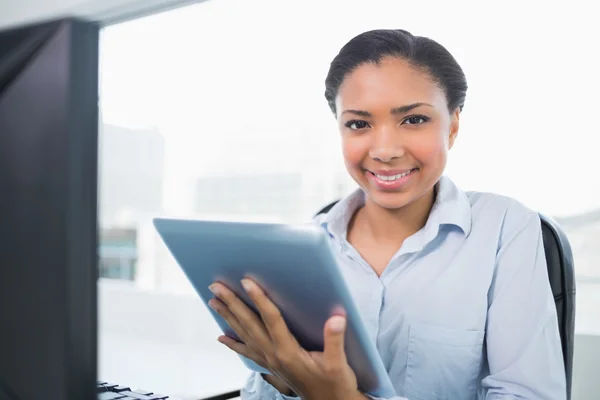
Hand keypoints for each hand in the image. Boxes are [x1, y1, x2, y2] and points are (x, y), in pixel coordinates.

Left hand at [208, 278, 365, 399]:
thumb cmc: (334, 385)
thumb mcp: (338, 363)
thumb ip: (335, 340)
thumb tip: (336, 318)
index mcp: (288, 351)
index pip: (271, 319)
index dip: (259, 299)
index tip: (247, 282)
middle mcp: (274, 355)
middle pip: (249, 324)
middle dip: (232, 304)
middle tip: (217, 288)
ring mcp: (270, 360)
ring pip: (244, 334)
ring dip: (228, 317)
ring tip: (214, 302)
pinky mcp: (271, 365)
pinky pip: (247, 351)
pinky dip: (233, 343)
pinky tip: (222, 337)